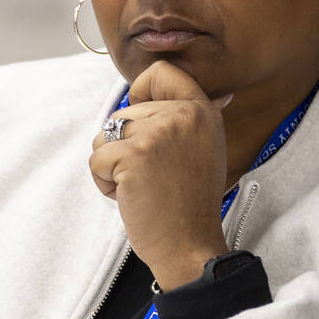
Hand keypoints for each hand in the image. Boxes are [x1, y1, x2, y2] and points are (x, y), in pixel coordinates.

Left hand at [89, 61, 232, 290]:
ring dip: (113, 165)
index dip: (141, 92)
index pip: (161, 72)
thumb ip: (197, 120)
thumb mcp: (206, 150)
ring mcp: (158, 133)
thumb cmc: (189, 204)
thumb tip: (222, 95)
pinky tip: (132, 197)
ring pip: (106, 135)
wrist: (189, 247)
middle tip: (154, 176)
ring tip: (143, 186)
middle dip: (125, 147)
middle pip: (124, 112)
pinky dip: (105, 182)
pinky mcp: (133, 155)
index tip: (146, 123)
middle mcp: (183, 115)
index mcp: (202, 110)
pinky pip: (97, 159)